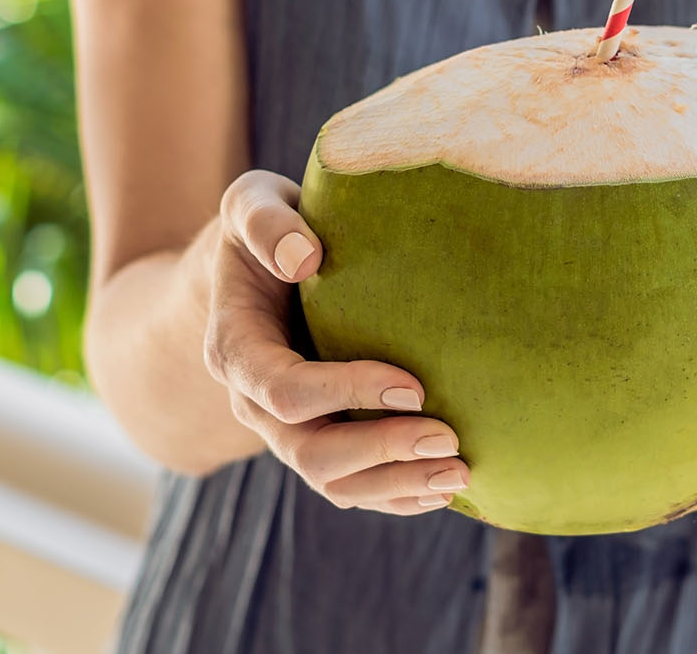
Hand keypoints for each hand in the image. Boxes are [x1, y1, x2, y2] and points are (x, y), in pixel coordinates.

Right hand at [201, 170, 468, 513]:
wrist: (257, 266)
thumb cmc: (265, 229)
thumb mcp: (250, 203)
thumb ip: (264, 221)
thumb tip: (303, 255)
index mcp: (236, 348)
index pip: (284, 390)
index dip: (346, 393)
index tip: (412, 383)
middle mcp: (254, 401)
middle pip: (309, 452)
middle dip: (381, 451)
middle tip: (449, 438)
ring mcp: (285, 428)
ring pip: (332, 482)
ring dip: (396, 485)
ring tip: (460, 474)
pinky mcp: (318, 436)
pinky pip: (351, 485)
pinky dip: (396, 494)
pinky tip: (445, 489)